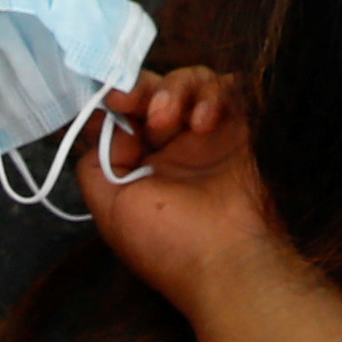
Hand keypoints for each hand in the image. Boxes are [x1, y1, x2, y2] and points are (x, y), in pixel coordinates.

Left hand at [76, 64, 319, 320]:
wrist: (229, 261)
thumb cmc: (168, 244)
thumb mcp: (111, 210)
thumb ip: (94, 167)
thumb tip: (106, 127)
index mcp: (145, 164)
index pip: (128, 113)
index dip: (117, 100)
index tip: (112, 100)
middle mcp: (179, 145)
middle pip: (158, 88)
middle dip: (143, 89)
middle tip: (135, 102)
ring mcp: (214, 134)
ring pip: (193, 80)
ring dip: (174, 91)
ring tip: (170, 121)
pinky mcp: (247, 125)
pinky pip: (231, 86)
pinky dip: (214, 94)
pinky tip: (204, 124)